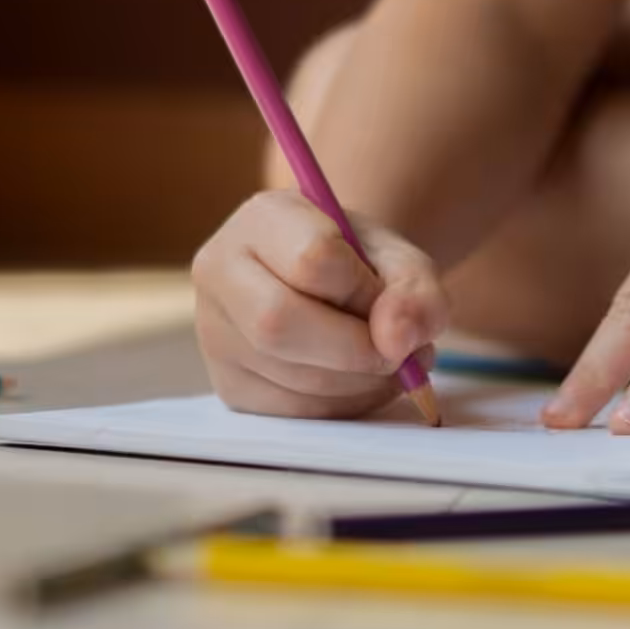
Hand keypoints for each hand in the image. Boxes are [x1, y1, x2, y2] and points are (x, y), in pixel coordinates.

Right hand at [193, 190, 447, 418]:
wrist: (329, 284)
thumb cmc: (361, 264)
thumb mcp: (400, 258)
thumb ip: (415, 290)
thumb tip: (399, 342)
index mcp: (262, 218)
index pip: (312, 259)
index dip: (364, 290)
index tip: (387, 298)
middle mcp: (220, 271)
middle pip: (278, 324)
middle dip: (357, 349)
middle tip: (399, 353)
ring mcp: (215, 333)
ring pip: (288, 374)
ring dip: (360, 383)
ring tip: (389, 363)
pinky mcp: (229, 384)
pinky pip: (291, 411)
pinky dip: (343, 405)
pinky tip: (360, 382)